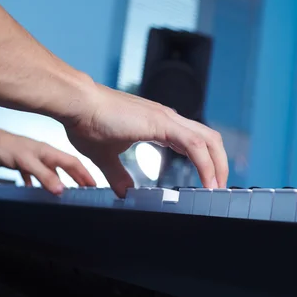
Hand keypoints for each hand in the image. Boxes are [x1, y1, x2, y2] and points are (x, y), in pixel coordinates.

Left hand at [0, 129, 94, 194]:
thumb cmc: (1, 146)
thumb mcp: (27, 162)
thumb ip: (45, 176)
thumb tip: (62, 189)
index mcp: (48, 151)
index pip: (73, 163)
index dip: (85, 174)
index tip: (94, 185)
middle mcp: (42, 154)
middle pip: (64, 167)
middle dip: (76, 178)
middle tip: (86, 189)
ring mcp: (31, 159)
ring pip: (50, 172)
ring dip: (58, 182)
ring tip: (65, 193)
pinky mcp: (20, 164)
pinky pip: (33, 176)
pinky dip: (37, 184)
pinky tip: (35, 191)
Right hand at [64, 83, 228, 197]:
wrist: (76, 103)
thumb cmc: (86, 122)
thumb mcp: (106, 156)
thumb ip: (118, 174)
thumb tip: (123, 192)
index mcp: (158, 124)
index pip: (193, 141)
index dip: (205, 161)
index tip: (208, 181)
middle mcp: (167, 118)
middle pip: (209, 138)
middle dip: (219, 163)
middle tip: (219, 187)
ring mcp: (166, 118)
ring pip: (208, 140)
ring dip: (217, 165)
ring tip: (217, 188)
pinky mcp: (161, 123)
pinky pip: (195, 145)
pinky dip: (206, 164)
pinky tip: (208, 181)